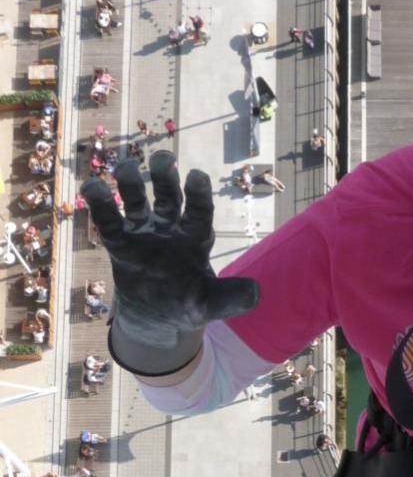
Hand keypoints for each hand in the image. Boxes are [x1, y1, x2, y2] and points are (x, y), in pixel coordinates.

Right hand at [82, 152, 259, 371]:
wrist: (158, 317)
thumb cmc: (189, 304)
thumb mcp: (211, 304)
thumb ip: (231, 297)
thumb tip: (257, 292)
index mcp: (196, 237)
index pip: (199, 211)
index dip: (198, 194)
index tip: (196, 175)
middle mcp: (171, 228)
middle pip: (169, 198)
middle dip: (165, 178)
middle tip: (161, 158)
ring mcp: (144, 232)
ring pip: (137, 202)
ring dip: (131, 183)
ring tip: (125, 168)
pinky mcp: (121, 243)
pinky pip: (109, 221)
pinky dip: (101, 205)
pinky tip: (92, 186)